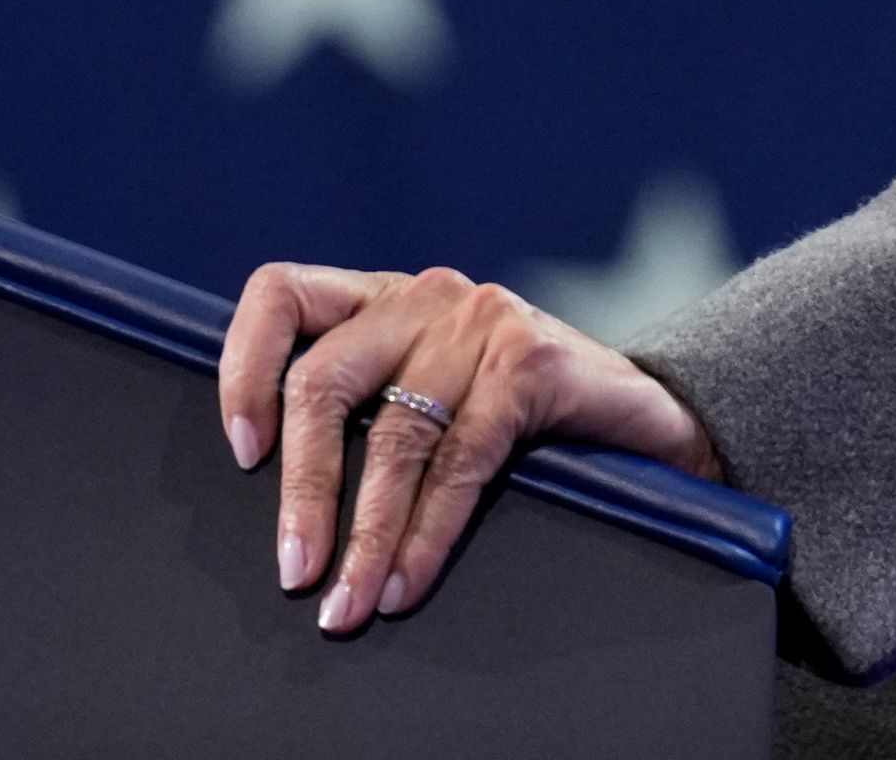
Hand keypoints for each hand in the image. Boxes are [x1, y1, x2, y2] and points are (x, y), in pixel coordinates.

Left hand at [218, 262, 725, 633]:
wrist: (652, 413)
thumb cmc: (526, 413)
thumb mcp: (433, 388)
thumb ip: (368, 405)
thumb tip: (280, 501)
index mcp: (388, 298)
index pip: (283, 294)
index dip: (242, 367)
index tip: (244, 453)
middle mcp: (429, 295)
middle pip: (325, 382)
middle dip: (303, 490)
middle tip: (297, 571)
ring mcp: (483, 321)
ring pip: (393, 434)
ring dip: (366, 533)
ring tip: (349, 601)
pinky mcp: (531, 363)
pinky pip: (458, 461)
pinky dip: (427, 533)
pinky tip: (409, 580)